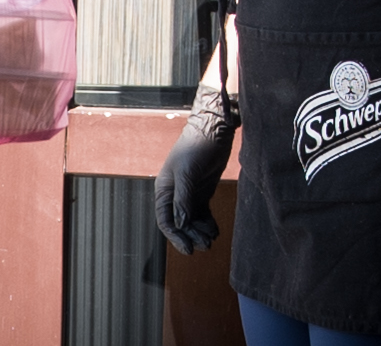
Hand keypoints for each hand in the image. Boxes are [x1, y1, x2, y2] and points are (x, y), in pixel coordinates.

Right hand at [153, 84, 234, 254]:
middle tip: (206, 245)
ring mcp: (190, 193)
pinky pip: (203, 213)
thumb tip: (181, 225)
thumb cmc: (196, 147)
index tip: (188, 249)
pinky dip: (208, 224)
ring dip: (201, 231)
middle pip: (180, 223)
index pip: (165, 219)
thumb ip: (183, 199)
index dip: (175, 236)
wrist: (213, 130)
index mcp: (165, 188)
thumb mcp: (187, 174)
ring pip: (192, 220)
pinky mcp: (203, 191)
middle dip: (191, 235)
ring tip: (212, 238)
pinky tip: (215, 230)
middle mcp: (175, 193)